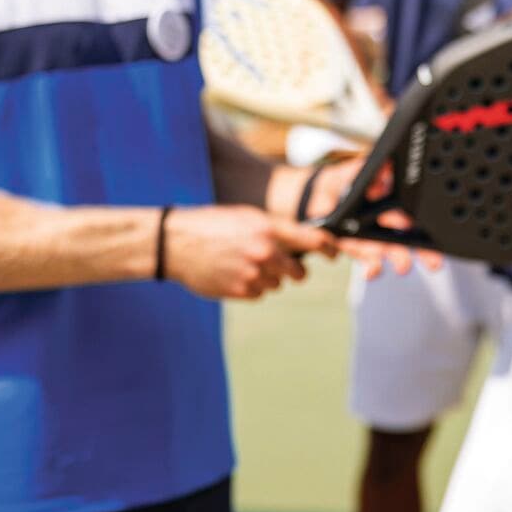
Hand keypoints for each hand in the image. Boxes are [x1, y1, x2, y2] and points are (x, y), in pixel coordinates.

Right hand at [162, 205, 332, 300]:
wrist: (176, 242)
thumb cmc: (213, 224)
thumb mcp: (247, 217)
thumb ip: (274, 230)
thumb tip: (301, 244)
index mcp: (268, 228)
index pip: (311, 240)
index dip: (328, 248)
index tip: (335, 254)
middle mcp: (264, 252)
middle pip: (298, 271)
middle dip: (293, 270)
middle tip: (278, 264)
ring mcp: (252, 274)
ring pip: (277, 284)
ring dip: (267, 278)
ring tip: (242, 263)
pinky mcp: (239, 291)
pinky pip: (259, 294)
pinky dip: (251, 288)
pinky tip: (233, 274)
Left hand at [290, 158, 440, 278]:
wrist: (310, 196)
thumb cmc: (338, 180)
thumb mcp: (353, 170)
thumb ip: (370, 170)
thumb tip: (386, 165)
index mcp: (388, 197)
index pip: (410, 209)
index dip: (419, 219)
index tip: (419, 225)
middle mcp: (384, 218)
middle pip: (407, 235)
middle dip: (422, 249)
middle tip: (434, 261)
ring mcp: (371, 234)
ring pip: (389, 249)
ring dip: (398, 259)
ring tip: (404, 268)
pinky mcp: (354, 246)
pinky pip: (366, 259)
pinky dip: (371, 267)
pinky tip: (373, 273)